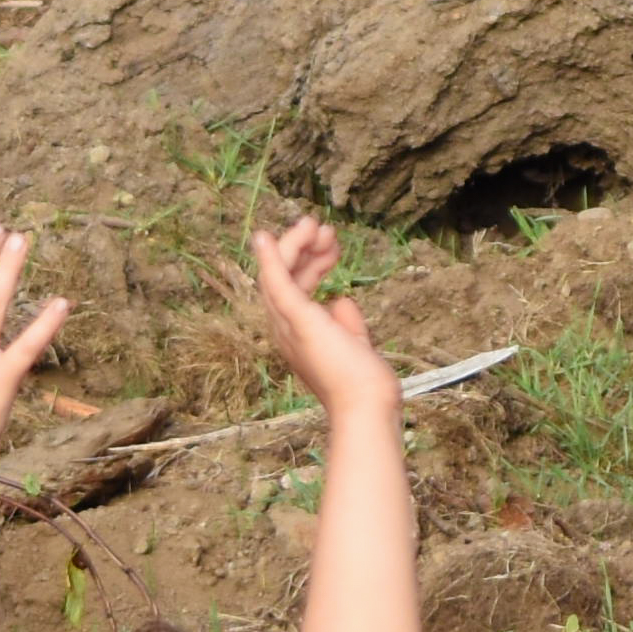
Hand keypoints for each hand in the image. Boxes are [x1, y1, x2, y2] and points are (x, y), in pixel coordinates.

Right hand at [252, 220, 400, 427]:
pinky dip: (271, 259)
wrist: (367, 406)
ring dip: (295, 245)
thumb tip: (340, 299)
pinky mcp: (296, 320)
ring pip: (278, 274)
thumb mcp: (354, 341)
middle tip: (326, 228)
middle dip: (303, 248)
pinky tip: (265, 237)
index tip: (333, 245)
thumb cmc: (363, 382)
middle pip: (284, 277)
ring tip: (317, 225)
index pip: (297, 288)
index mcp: (298, 333)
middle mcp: (285, 329)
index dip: (312, 262)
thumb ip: (345, 320)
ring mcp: (287, 326)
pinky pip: (276, 284)